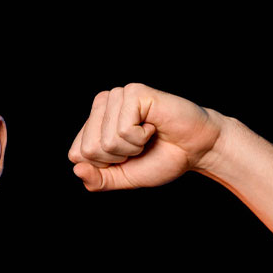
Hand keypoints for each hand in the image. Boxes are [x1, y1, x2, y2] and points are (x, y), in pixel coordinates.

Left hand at [68, 83, 221, 190]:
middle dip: (118, 158)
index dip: (104, 166)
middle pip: (89, 149)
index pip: (76, 154)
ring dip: (132, 148)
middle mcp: (102, 104)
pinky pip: (124, 131)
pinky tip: (153, 126)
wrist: (195, 150)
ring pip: (106, 141)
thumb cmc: (160, 159)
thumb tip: (76, 169)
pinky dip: (141, 138)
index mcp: (93, 122)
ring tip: (147, 135)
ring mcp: (117, 95)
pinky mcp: (133, 92)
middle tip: (140, 145)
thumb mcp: (122, 177)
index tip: (126, 156)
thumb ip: (97, 180)